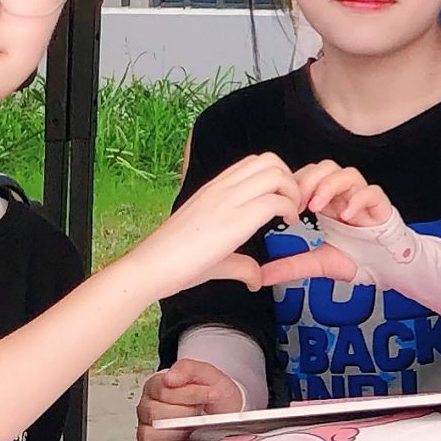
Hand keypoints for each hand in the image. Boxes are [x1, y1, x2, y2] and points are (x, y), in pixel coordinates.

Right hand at [120, 152, 304, 299]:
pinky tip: (287, 224)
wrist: (148, 269)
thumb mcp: (211, 255)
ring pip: (275, 173)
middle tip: (291, 204)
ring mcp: (226, 201)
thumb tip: (255, 280)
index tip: (281, 199)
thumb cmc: (172, 263)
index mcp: (213, 189)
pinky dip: (289, 208)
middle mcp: (220, 189)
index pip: (253, 162)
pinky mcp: (233, 220)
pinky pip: (274, 200)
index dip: (276, 175)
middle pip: (270, 160)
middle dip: (290, 178)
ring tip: (290, 213)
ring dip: (292, 191)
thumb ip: (238, 263)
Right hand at [134, 358, 245, 440]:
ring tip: (193, 425)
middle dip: (187, 412)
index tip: (210, 393)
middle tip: (201, 411)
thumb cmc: (214, 396)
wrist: (226, 416)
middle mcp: (147, 407)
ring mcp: (146, 429)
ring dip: (178, 430)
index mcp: (157, 385)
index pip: (163, 390)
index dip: (190, 393)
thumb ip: (189, 369)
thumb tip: (170, 377)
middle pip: (156, 413)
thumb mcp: (209, 375)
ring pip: (151, 433)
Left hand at [272, 162, 403, 283]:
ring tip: (316, 207)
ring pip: (348, 174)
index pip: (310, 176)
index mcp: (329, 203)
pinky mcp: (381, 207)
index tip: (285, 203)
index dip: (296, 183)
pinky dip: (357, 199)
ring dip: (329, 186)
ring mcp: (363, 199)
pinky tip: (345, 215)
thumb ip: (290, 266)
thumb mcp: (316, 263)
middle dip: (309, 181)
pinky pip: (372, 192)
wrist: (384, 269)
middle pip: (326, 168)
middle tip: (298, 203)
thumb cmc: (355, 259)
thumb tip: (261, 276)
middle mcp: (345, 196)